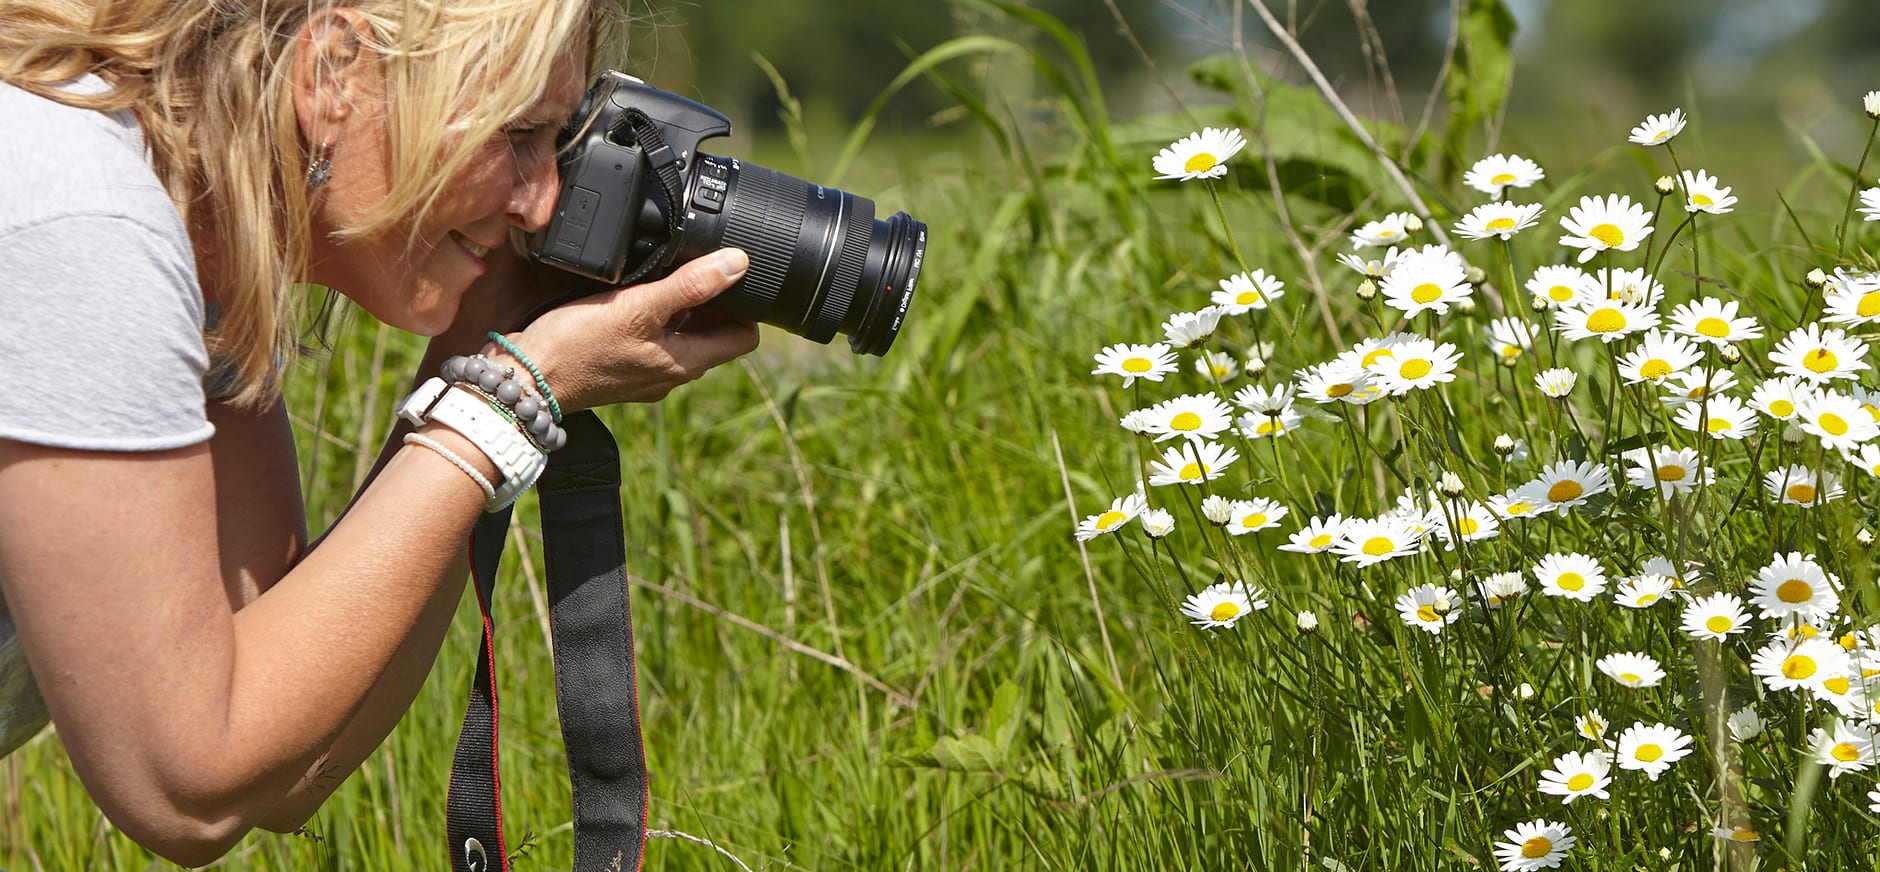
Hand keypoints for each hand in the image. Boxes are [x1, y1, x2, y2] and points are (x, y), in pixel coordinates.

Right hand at [504, 248, 759, 410]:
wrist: (524, 379)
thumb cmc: (576, 346)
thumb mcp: (638, 307)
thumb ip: (689, 285)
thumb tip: (738, 264)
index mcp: (685, 364)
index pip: (743, 338)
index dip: (745, 306)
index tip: (730, 276)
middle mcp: (670, 374)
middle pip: (713, 335)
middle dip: (711, 302)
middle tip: (693, 267)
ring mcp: (645, 373)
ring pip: (681, 335)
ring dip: (679, 307)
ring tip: (661, 275)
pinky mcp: (621, 367)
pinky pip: (651, 339)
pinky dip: (651, 317)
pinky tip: (631, 294)